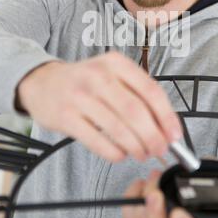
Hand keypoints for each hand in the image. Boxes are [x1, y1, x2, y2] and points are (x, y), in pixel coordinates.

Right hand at [16, 51, 182, 161]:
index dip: (167, 117)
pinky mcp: (66, 117)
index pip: (150, 91)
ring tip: (142, 153)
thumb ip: (138, 96)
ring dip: (136, 147)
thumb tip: (165, 127)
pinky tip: (120, 154)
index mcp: (116, 63)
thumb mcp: (112, 75)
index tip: (174, 135)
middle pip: (135, 112)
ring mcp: (80, 96)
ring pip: (118, 128)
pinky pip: (97, 141)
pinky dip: (114, 152)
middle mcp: (98, 76)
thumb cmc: (85, 81)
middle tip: (160, 150)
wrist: (43, 82)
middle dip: (153, 137)